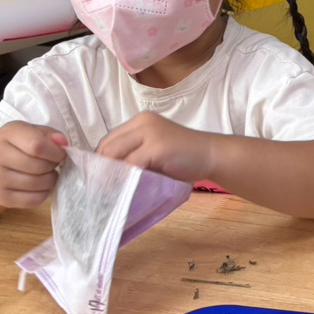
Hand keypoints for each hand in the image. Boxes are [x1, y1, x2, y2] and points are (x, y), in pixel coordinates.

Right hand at [0, 122, 67, 208]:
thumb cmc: (19, 146)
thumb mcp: (33, 132)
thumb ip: (50, 135)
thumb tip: (62, 143)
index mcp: (7, 133)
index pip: (37, 145)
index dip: (55, 152)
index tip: (60, 154)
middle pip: (39, 166)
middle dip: (53, 166)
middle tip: (52, 164)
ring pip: (38, 184)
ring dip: (50, 180)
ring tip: (47, 174)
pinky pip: (34, 199)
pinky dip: (44, 194)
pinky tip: (40, 186)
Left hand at [97, 112, 212, 181]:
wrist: (212, 155)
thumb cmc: (185, 157)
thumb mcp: (155, 151)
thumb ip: (135, 156)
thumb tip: (109, 175)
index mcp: (140, 121)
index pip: (109, 140)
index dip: (101, 161)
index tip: (101, 180)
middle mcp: (142, 122)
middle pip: (108, 146)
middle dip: (102, 169)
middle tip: (102, 190)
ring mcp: (149, 132)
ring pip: (115, 154)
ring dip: (110, 175)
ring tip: (111, 191)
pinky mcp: (157, 146)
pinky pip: (131, 164)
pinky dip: (125, 178)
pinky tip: (125, 189)